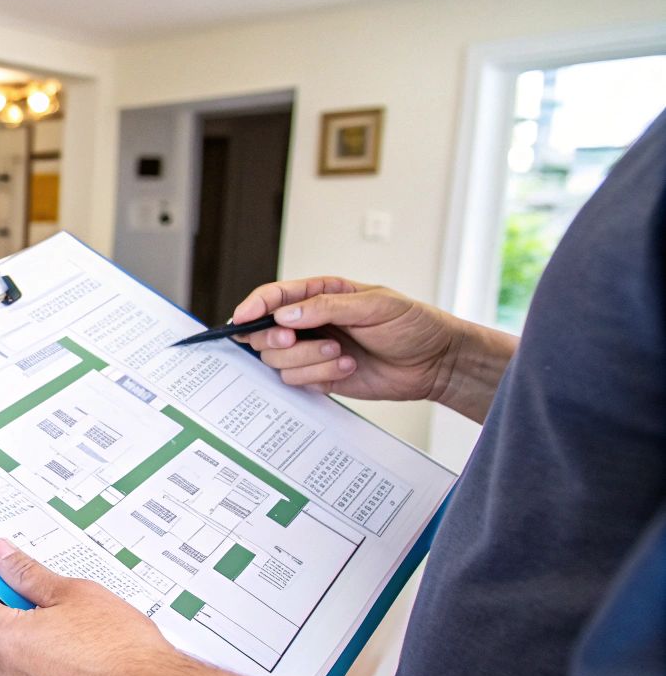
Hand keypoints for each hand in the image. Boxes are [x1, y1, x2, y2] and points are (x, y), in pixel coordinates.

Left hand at [0, 539, 197, 675]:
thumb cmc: (121, 649)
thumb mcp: (74, 594)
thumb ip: (28, 574)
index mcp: (5, 639)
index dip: (1, 589)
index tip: (19, 582)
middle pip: (1, 637)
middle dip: (25, 620)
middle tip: (64, 610)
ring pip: (20, 665)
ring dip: (39, 650)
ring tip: (82, 640)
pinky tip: (85, 667)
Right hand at [229, 277, 468, 401]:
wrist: (434, 363)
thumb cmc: (411, 325)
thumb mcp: (375, 305)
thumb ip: (328, 306)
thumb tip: (286, 313)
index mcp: (320, 294)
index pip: (274, 296)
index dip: (253, 306)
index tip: (242, 318)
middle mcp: (310, 322)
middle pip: (264, 333)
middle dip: (277, 339)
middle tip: (294, 339)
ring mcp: (312, 350)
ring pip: (278, 361)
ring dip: (308, 360)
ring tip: (341, 354)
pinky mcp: (318, 376)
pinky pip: (297, 381)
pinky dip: (320, 376)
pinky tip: (347, 368)